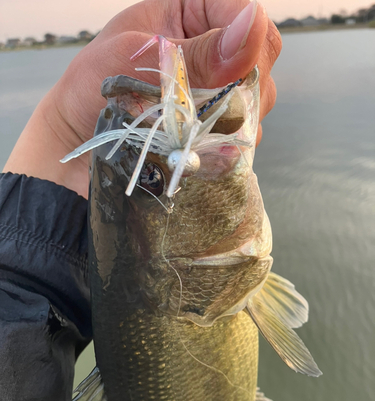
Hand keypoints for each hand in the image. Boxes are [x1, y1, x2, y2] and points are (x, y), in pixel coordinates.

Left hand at [4, 0, 280, 198]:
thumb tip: (253, 26)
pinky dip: (225, 146)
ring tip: (188, 130)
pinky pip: (241, 137)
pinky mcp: (214, 130)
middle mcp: (211, 53)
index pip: (246, 14)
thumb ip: (195, 52)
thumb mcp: (135, 59)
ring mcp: (216, 94)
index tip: (223, 70)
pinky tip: (197, 149)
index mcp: (191, 15)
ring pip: (255, 102)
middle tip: (198, 105)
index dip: (247, 40)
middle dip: (239, 86)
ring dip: (232, 120)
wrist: (80, 143)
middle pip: (260, 61)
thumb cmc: (93, 87)